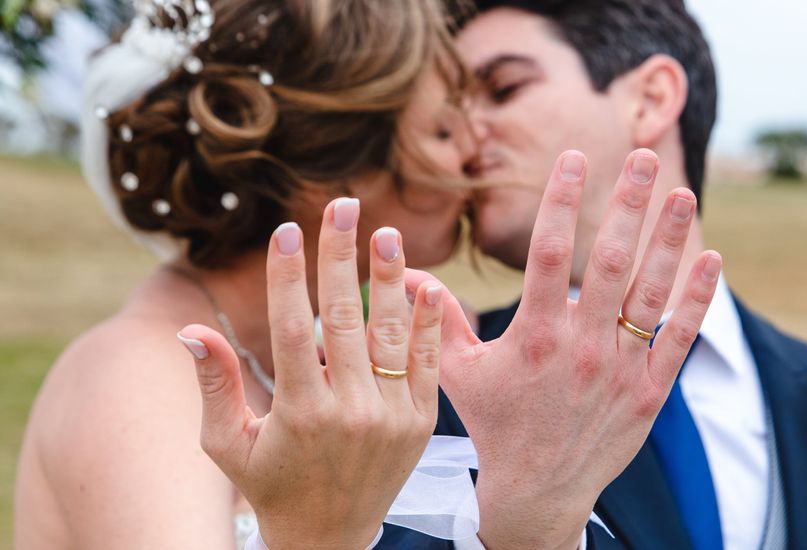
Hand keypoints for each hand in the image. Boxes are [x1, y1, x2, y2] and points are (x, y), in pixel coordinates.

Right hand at [178, 199, 444, 549]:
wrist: (330, 539)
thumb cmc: (271, 487)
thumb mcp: (228, 445)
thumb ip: (214, 385)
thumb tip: (190, 330)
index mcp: (299, 413)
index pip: (292, 327)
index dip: (287, 274)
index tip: (286, 229)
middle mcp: (349, 411)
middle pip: (343, 317)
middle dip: (340, 255)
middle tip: (344, 205)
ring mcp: (391, 416)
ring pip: (390, 333)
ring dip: (389, 279)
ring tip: (386, 233)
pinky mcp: (420, 422)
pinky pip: (426, 362)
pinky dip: (428, 322)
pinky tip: (426, 285)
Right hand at [408, 150, 721, 548]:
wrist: (538, 492)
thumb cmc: (495, 425)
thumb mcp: (458, 372)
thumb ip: (437, 318)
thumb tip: (407, 272)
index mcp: (535, 336)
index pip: (547, 253)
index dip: (560, 201)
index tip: (572, 158)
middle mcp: (582, 347)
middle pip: (609, 262)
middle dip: (626, 204)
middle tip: (641, 156)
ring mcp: (620, 369)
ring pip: (650, 293)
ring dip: (668, 240)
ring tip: (681, 193)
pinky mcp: (649, 391)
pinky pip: (678, 337)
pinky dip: (696, 299)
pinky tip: (711, 260)